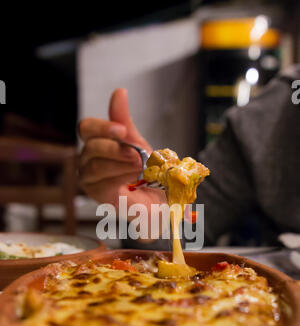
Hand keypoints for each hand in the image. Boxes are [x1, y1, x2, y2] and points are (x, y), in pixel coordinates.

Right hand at [78, 88, 165, 210]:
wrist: (156, 197)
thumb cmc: (143, 170)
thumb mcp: (135, 141)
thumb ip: (124, 120)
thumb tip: (119, 92)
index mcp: (95, 142)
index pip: (86, 128)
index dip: (102, 127)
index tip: (122, 130)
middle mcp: (87, 159)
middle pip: (91, 146)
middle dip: (117, 149)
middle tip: (138, 154)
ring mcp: (89, 178)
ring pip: (96, 166)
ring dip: (121, 164)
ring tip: (140, 166)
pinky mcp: (96, 194)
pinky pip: (102, 183)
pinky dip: (120, 178)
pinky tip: (134, 177)